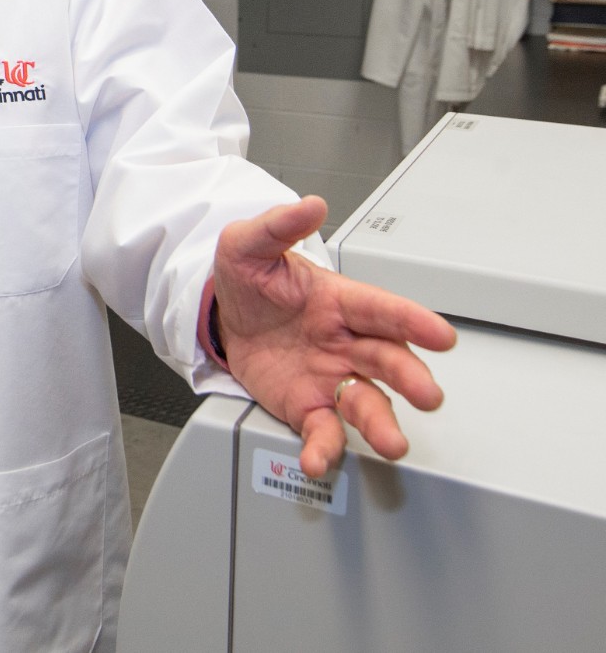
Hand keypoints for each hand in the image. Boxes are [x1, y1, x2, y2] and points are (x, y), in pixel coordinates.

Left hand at [213, 195, 455, 478]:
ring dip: (382, 424)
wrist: (222, 315)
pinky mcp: (307, 406)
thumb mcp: (250, 244)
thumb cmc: (249, 278)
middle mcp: (345, 342)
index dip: (413, 321)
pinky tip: (318, 459)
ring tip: (393, 444)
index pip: (383, 309)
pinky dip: (325, 448)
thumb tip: (309, 205)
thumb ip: (279, 226)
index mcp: (340, 301)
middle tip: (428, 395)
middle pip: (388, 360)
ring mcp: (330, 377)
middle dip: (411, 378)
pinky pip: (323, 430)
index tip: (442, 335)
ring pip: (367, 403)